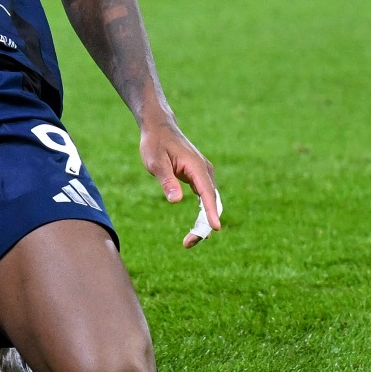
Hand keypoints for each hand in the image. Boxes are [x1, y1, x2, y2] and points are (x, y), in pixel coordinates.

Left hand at [138, 118, 221, 247]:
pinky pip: (206, 198)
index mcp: (196, 167)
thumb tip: (176, 201)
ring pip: (210, 201)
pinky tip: (198, 226)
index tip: (215, 228)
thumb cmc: (155, 143)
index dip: (211, 212)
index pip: (207, 193)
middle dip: (204, 224)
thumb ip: (166, 180)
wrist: (159, 128)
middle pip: (212, 201)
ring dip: (204, 221)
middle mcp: (205, 171)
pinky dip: (203, 212)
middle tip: (188, 243)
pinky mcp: (199, 177)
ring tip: (189, 241)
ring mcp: (204, 174)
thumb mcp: (156, 162)